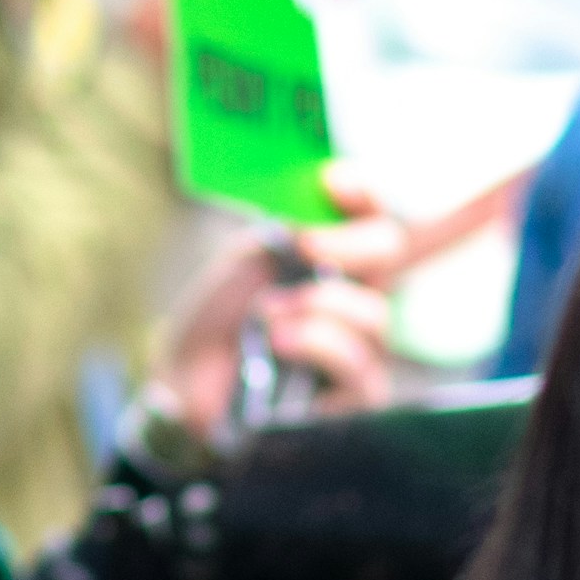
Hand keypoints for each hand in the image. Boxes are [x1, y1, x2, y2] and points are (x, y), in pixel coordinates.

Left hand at [158, 192, 398, 438]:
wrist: (190, 379)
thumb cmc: (222, 320)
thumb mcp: (251, 259)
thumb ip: (292, 231)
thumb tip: (325, 215)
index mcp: (335, 258)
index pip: (371, 214)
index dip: (365, 193)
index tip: (333, 182)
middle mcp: (357, 296)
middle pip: (390, 249)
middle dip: (351, 241)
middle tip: (305, 246)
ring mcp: (362, 346)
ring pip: (374, 313)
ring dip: (316, 304)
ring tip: (267, 315)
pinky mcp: (356, 396)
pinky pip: (358, 363)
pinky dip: (315, 343)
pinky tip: (278, 342)